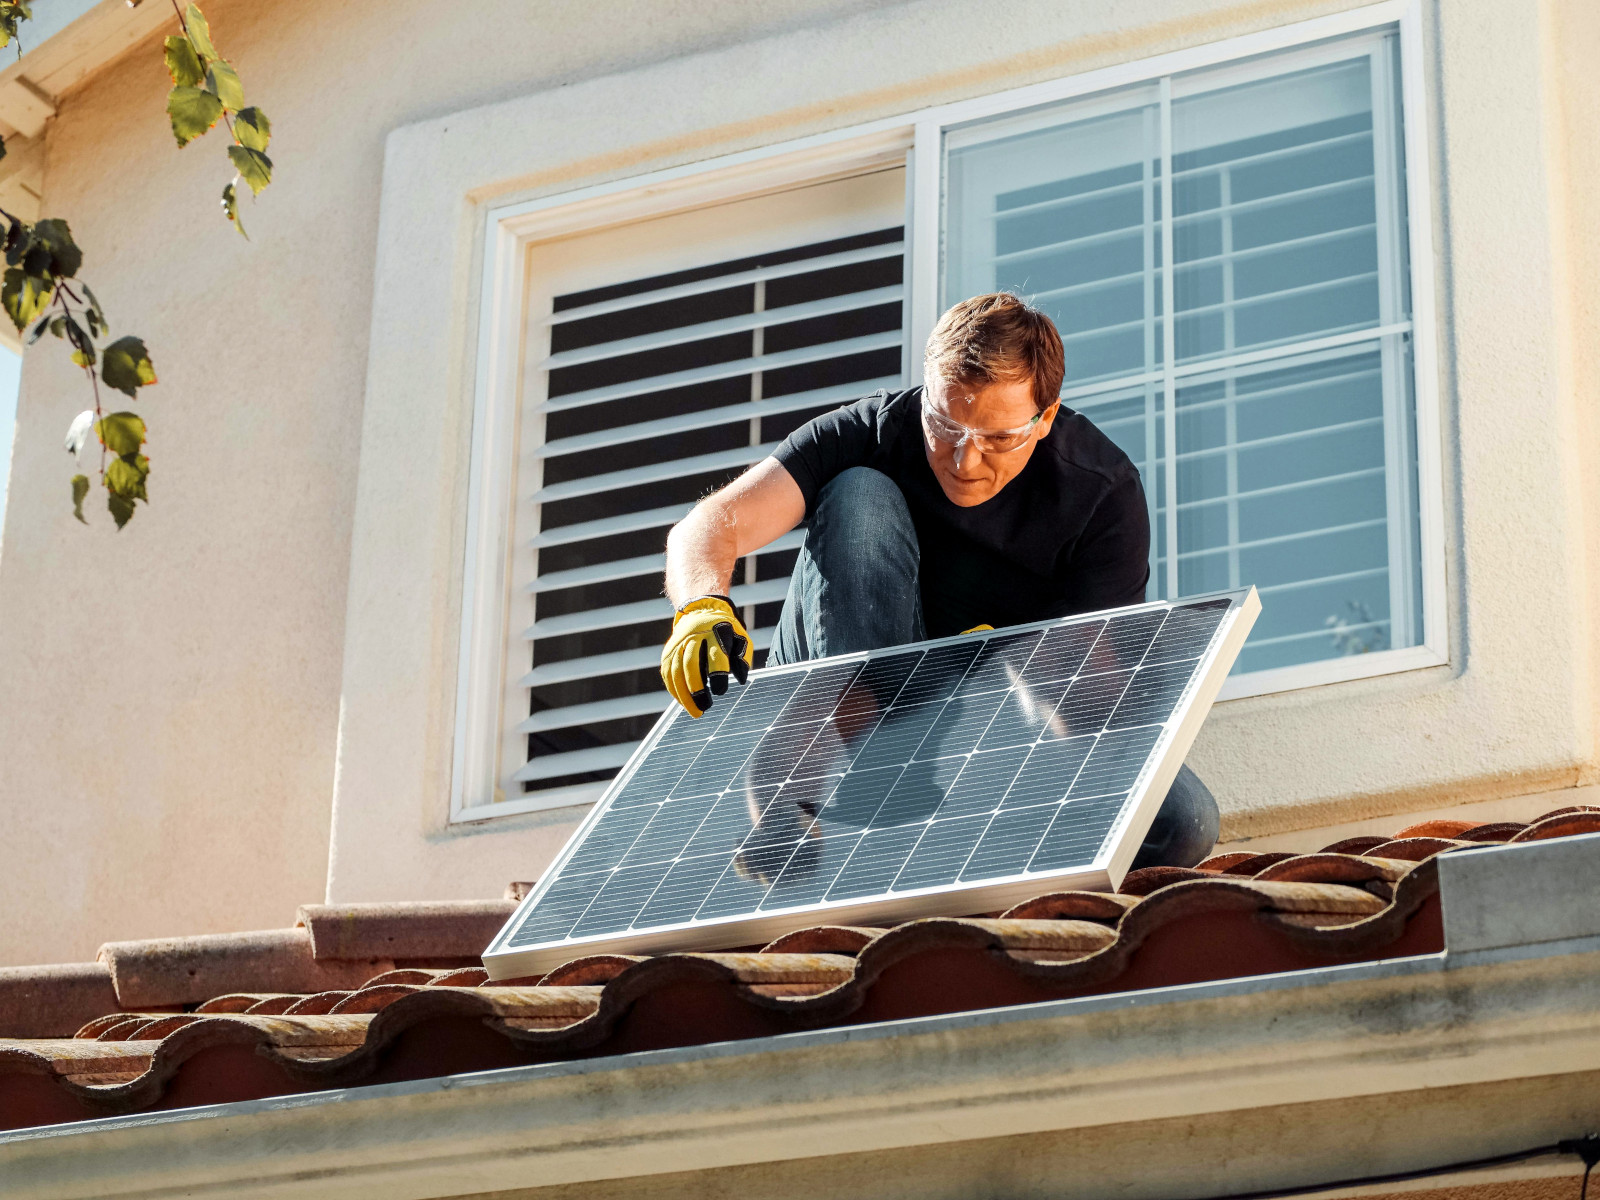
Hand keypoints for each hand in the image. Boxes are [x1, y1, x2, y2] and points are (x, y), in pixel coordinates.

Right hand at [661, 595, 752, 717]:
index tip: (720, 692)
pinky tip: (682, 702)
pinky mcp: (667, 651)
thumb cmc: (725, 631)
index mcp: (715, 632)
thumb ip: (743, 657)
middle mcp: (693, 636)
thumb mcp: (740, 638)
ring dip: (683, 694)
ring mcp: (677, 643)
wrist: (701, 610)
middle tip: (705, 707)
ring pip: (675, 671)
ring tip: (695, 711)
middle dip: (696, 688)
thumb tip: (741, 679)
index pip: (715, 654)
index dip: (717, 674)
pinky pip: (667, 674)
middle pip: (690, 664)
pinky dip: (674, 690)